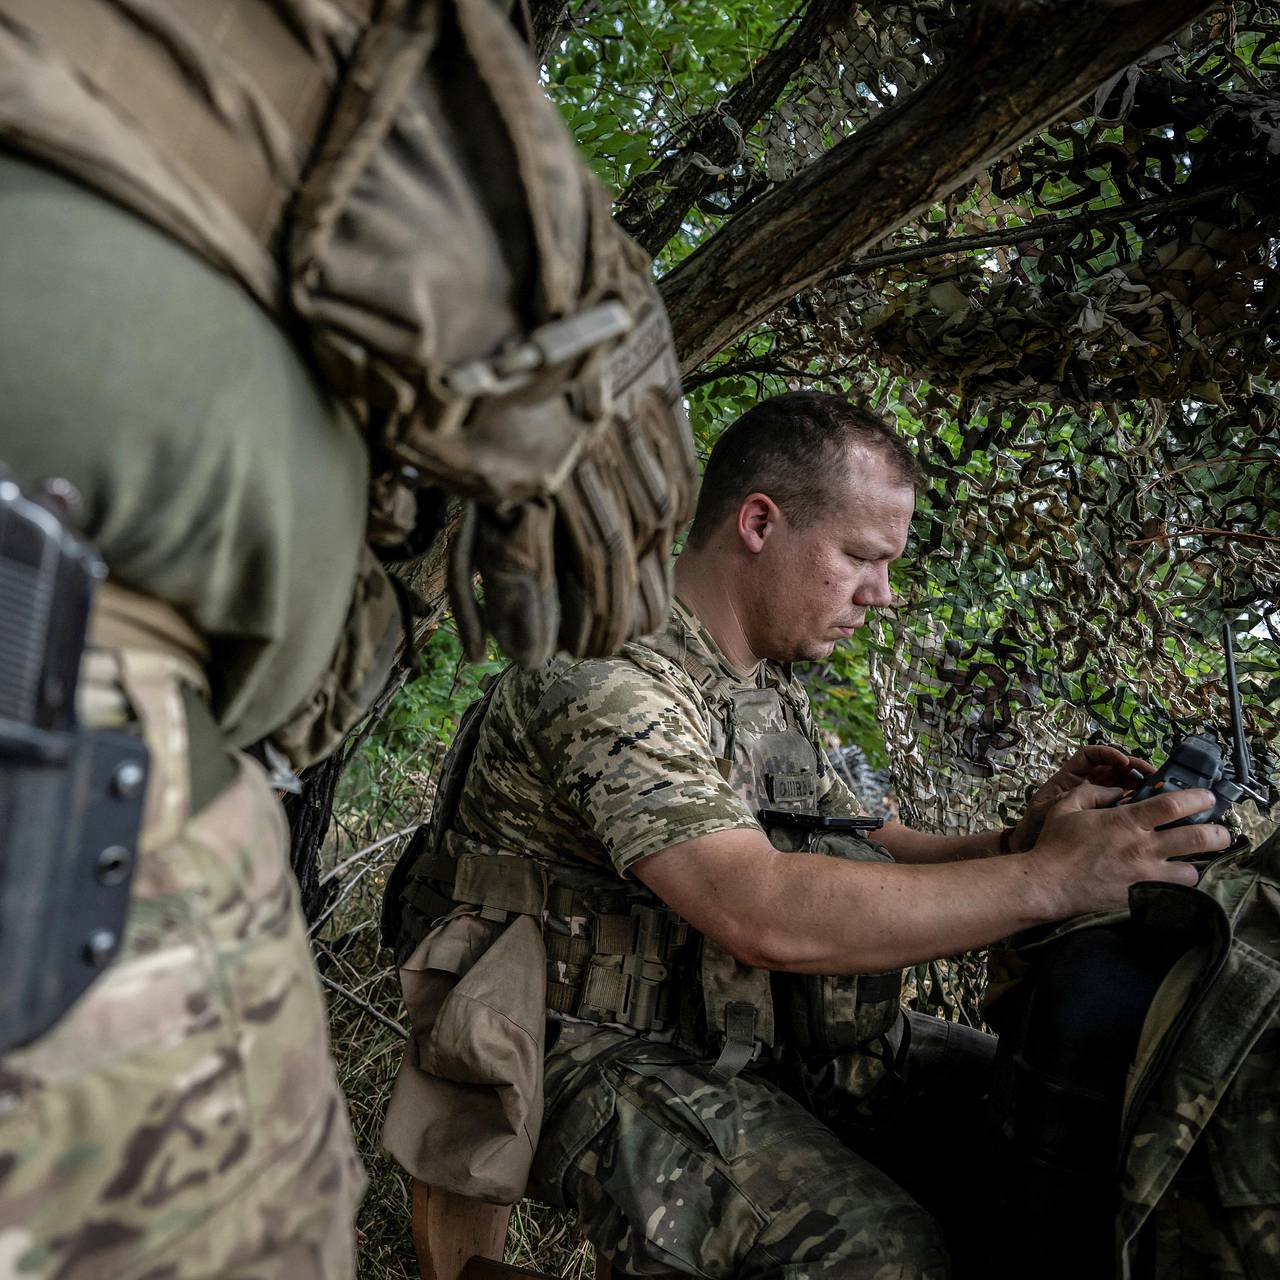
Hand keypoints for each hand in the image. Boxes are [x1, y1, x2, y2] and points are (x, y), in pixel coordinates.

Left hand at [1009, 744, 1153, 852]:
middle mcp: (1084, 785)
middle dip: (1132, 768)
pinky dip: (1135, 804)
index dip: (1108, 754)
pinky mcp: (1104, 816)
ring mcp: (1095, 800)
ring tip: (1155, 789)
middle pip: (1112, 768)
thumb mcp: (1054, 806)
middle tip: (1151, 774)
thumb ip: (1078, 798)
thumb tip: (1114, 792)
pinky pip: (1122, 805)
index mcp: (1069, 777)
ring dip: (1138, 784)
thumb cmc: (1037, 827)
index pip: (1092, 756)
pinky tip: (1147, 808)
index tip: (1124, 761)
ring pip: (1121, 785)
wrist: (1035, 852)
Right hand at [1027, 783, 1229, 917]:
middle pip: (1198, 839)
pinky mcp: (1141, 897)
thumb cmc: (1055, 845)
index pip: (1175, 805)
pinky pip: (1174, 893)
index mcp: (1126, 822)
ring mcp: (1144, 876)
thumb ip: (1093, 792)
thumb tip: (1116, 790)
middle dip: (1218, 833)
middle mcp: (1142, 848)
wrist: (1048, 885)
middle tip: (1221, 832)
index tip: (1207, 797)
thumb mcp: (1067, 807)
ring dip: (1196, 864)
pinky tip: (1172, 881)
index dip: (1198, 798)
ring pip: (1192, 871)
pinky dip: (1177, 886)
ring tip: (1191, 861)